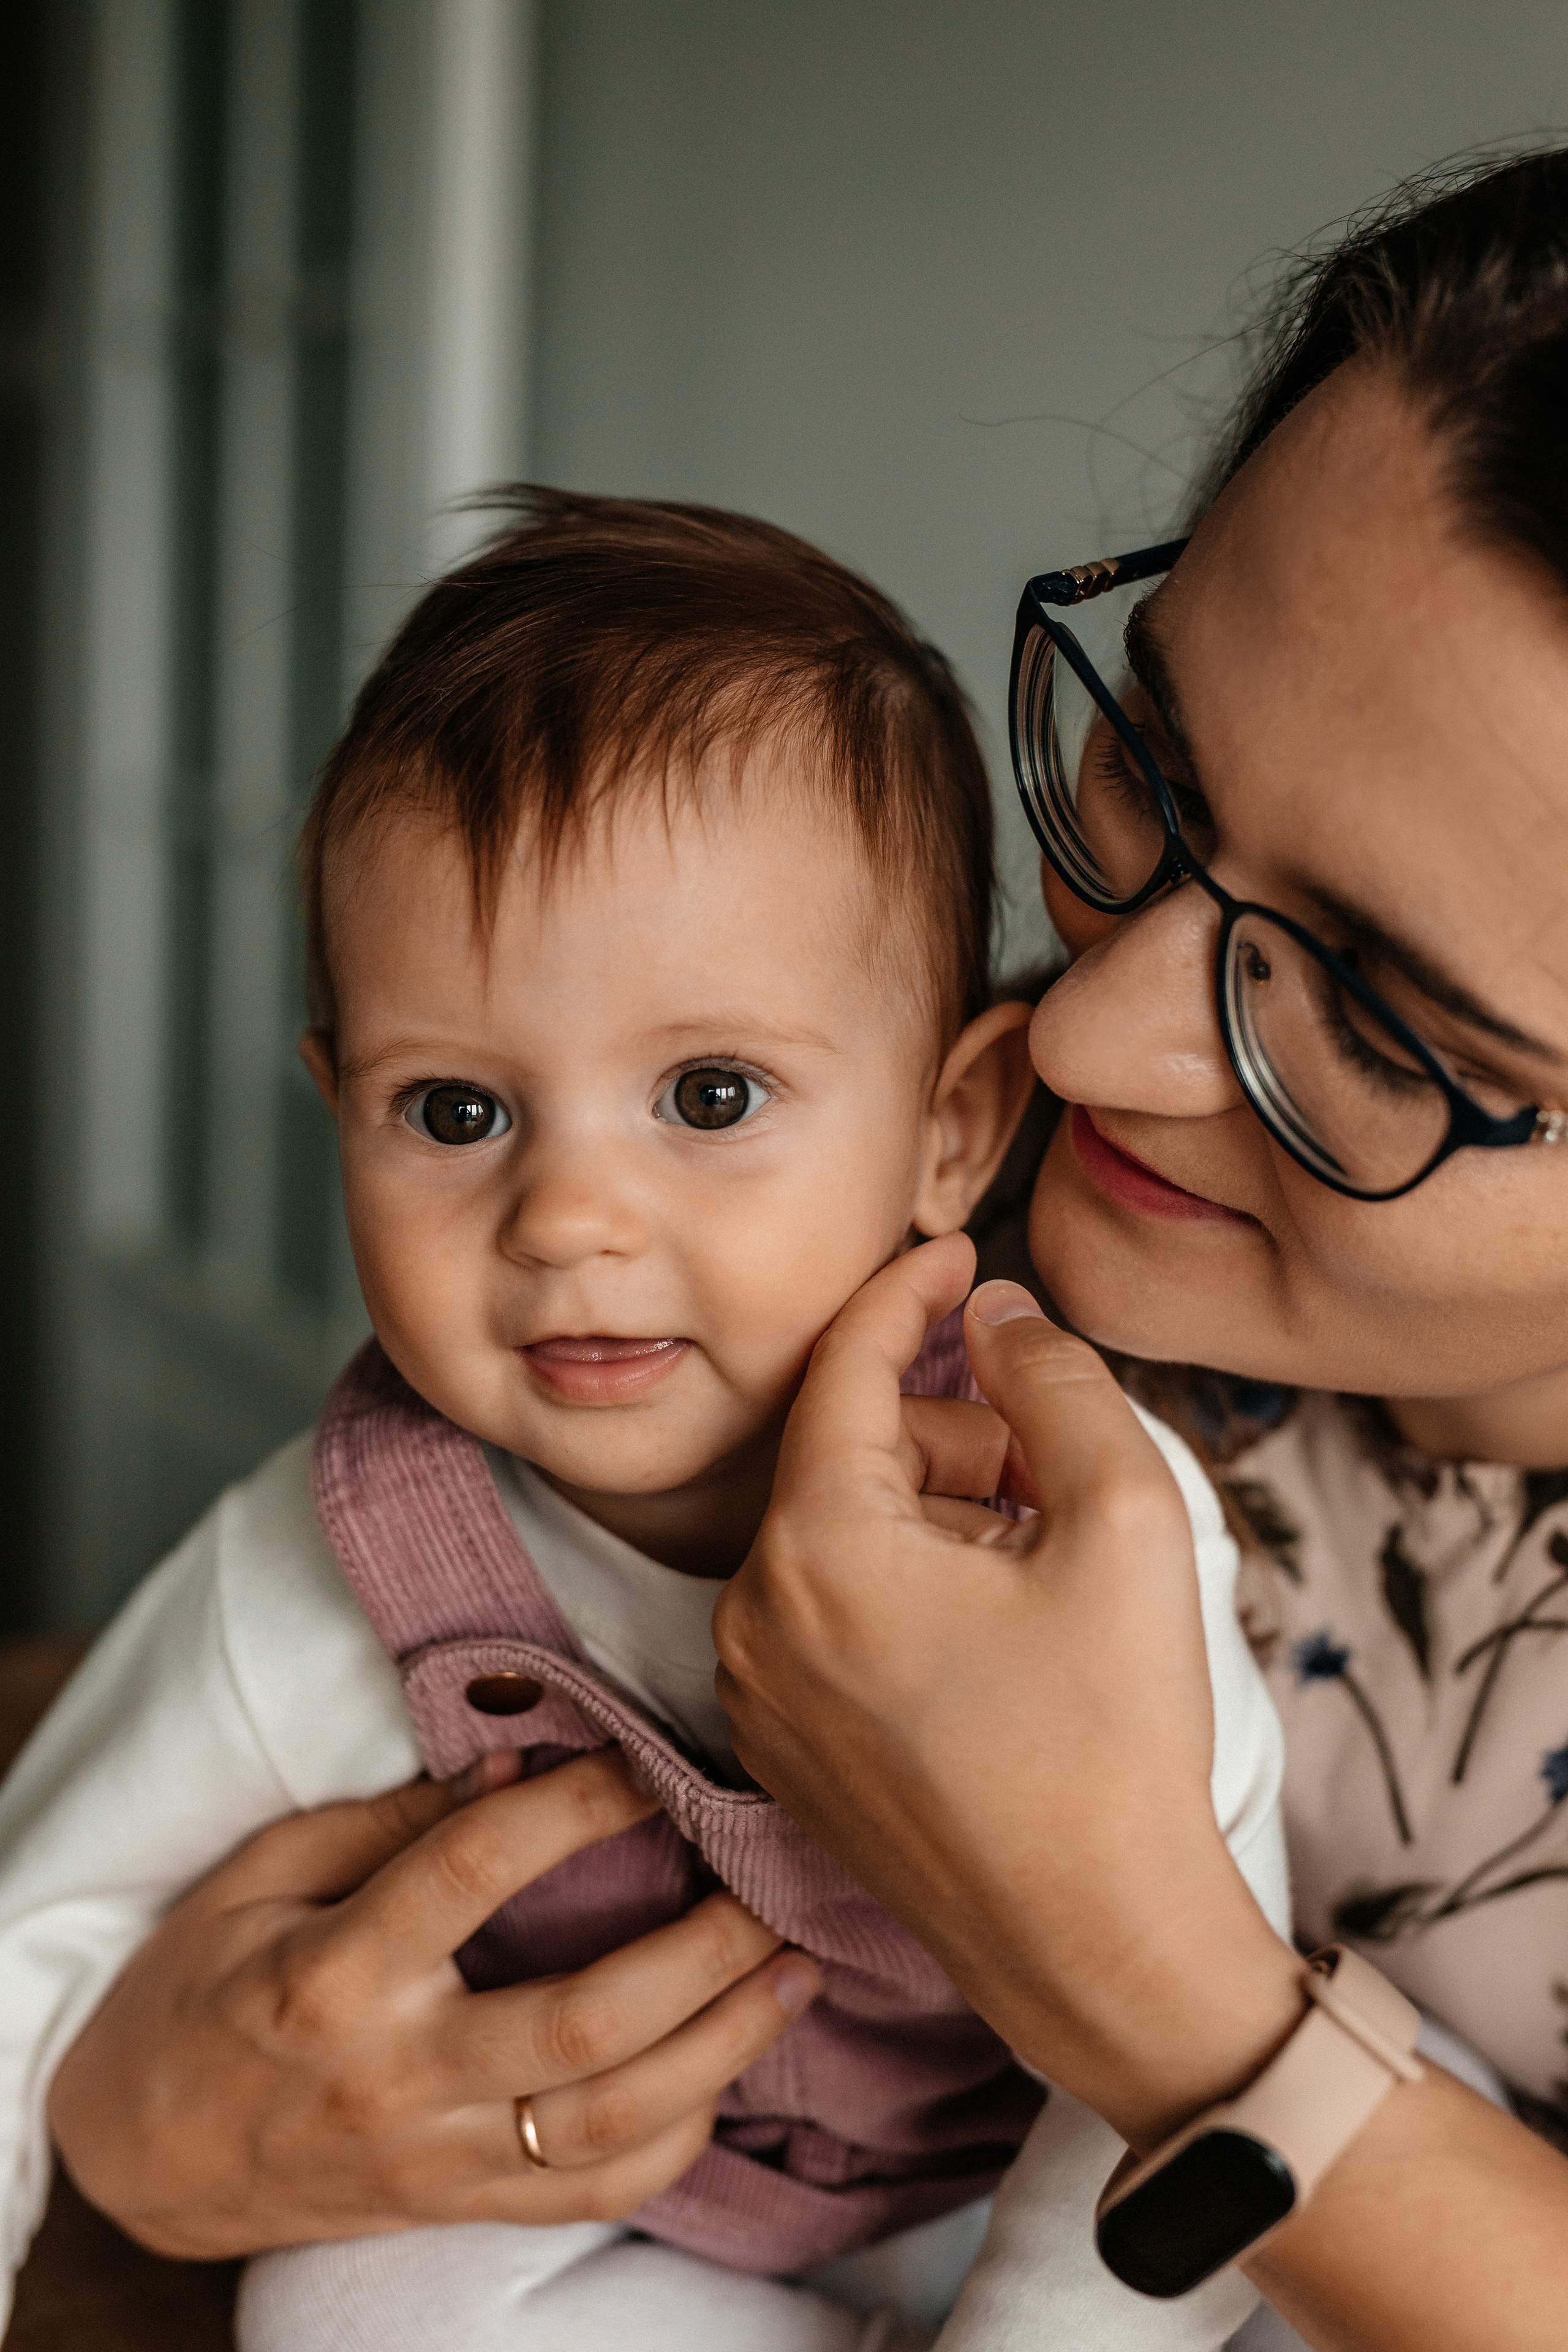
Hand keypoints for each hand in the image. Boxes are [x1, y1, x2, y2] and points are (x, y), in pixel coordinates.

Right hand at [48, 1750, 818, 2257]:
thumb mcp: (262, 1874)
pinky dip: (676, 2136)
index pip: (472, 1874)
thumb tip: (519, 1757)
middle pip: (579, 2029)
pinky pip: (591, 2193)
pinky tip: (730, 2069)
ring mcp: (434, 2159)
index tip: (647, 1757)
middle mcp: (394, 2078)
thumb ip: (391, 1821)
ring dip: (721, 2049)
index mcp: (332, 1975)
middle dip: (699, 1956)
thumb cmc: (200, 1985)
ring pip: (607, 2127)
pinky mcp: (457, 2208)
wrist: (138, 2150)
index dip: (574, 1806)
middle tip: (771, 1883)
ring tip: (795, 1972)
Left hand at [714, 1233, 1300, 2151]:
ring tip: (1036, 1577)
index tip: (957, 1252)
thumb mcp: (1122, 1521)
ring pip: (838, 1535)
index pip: (841, 1369)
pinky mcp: (781, 1747)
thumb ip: (1054, 1380)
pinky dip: (902, 1590)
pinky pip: (825, 1613)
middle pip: (848, 1455)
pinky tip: (992, 1636)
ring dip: (937, 1520)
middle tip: (1056, 1487)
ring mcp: (755, 1691)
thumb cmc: (1114, 1743)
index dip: (904, 1293)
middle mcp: (750, 1617)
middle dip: (956, 1442)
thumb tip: (997, 1312)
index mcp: (816, 1551)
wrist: (1098, 1948)